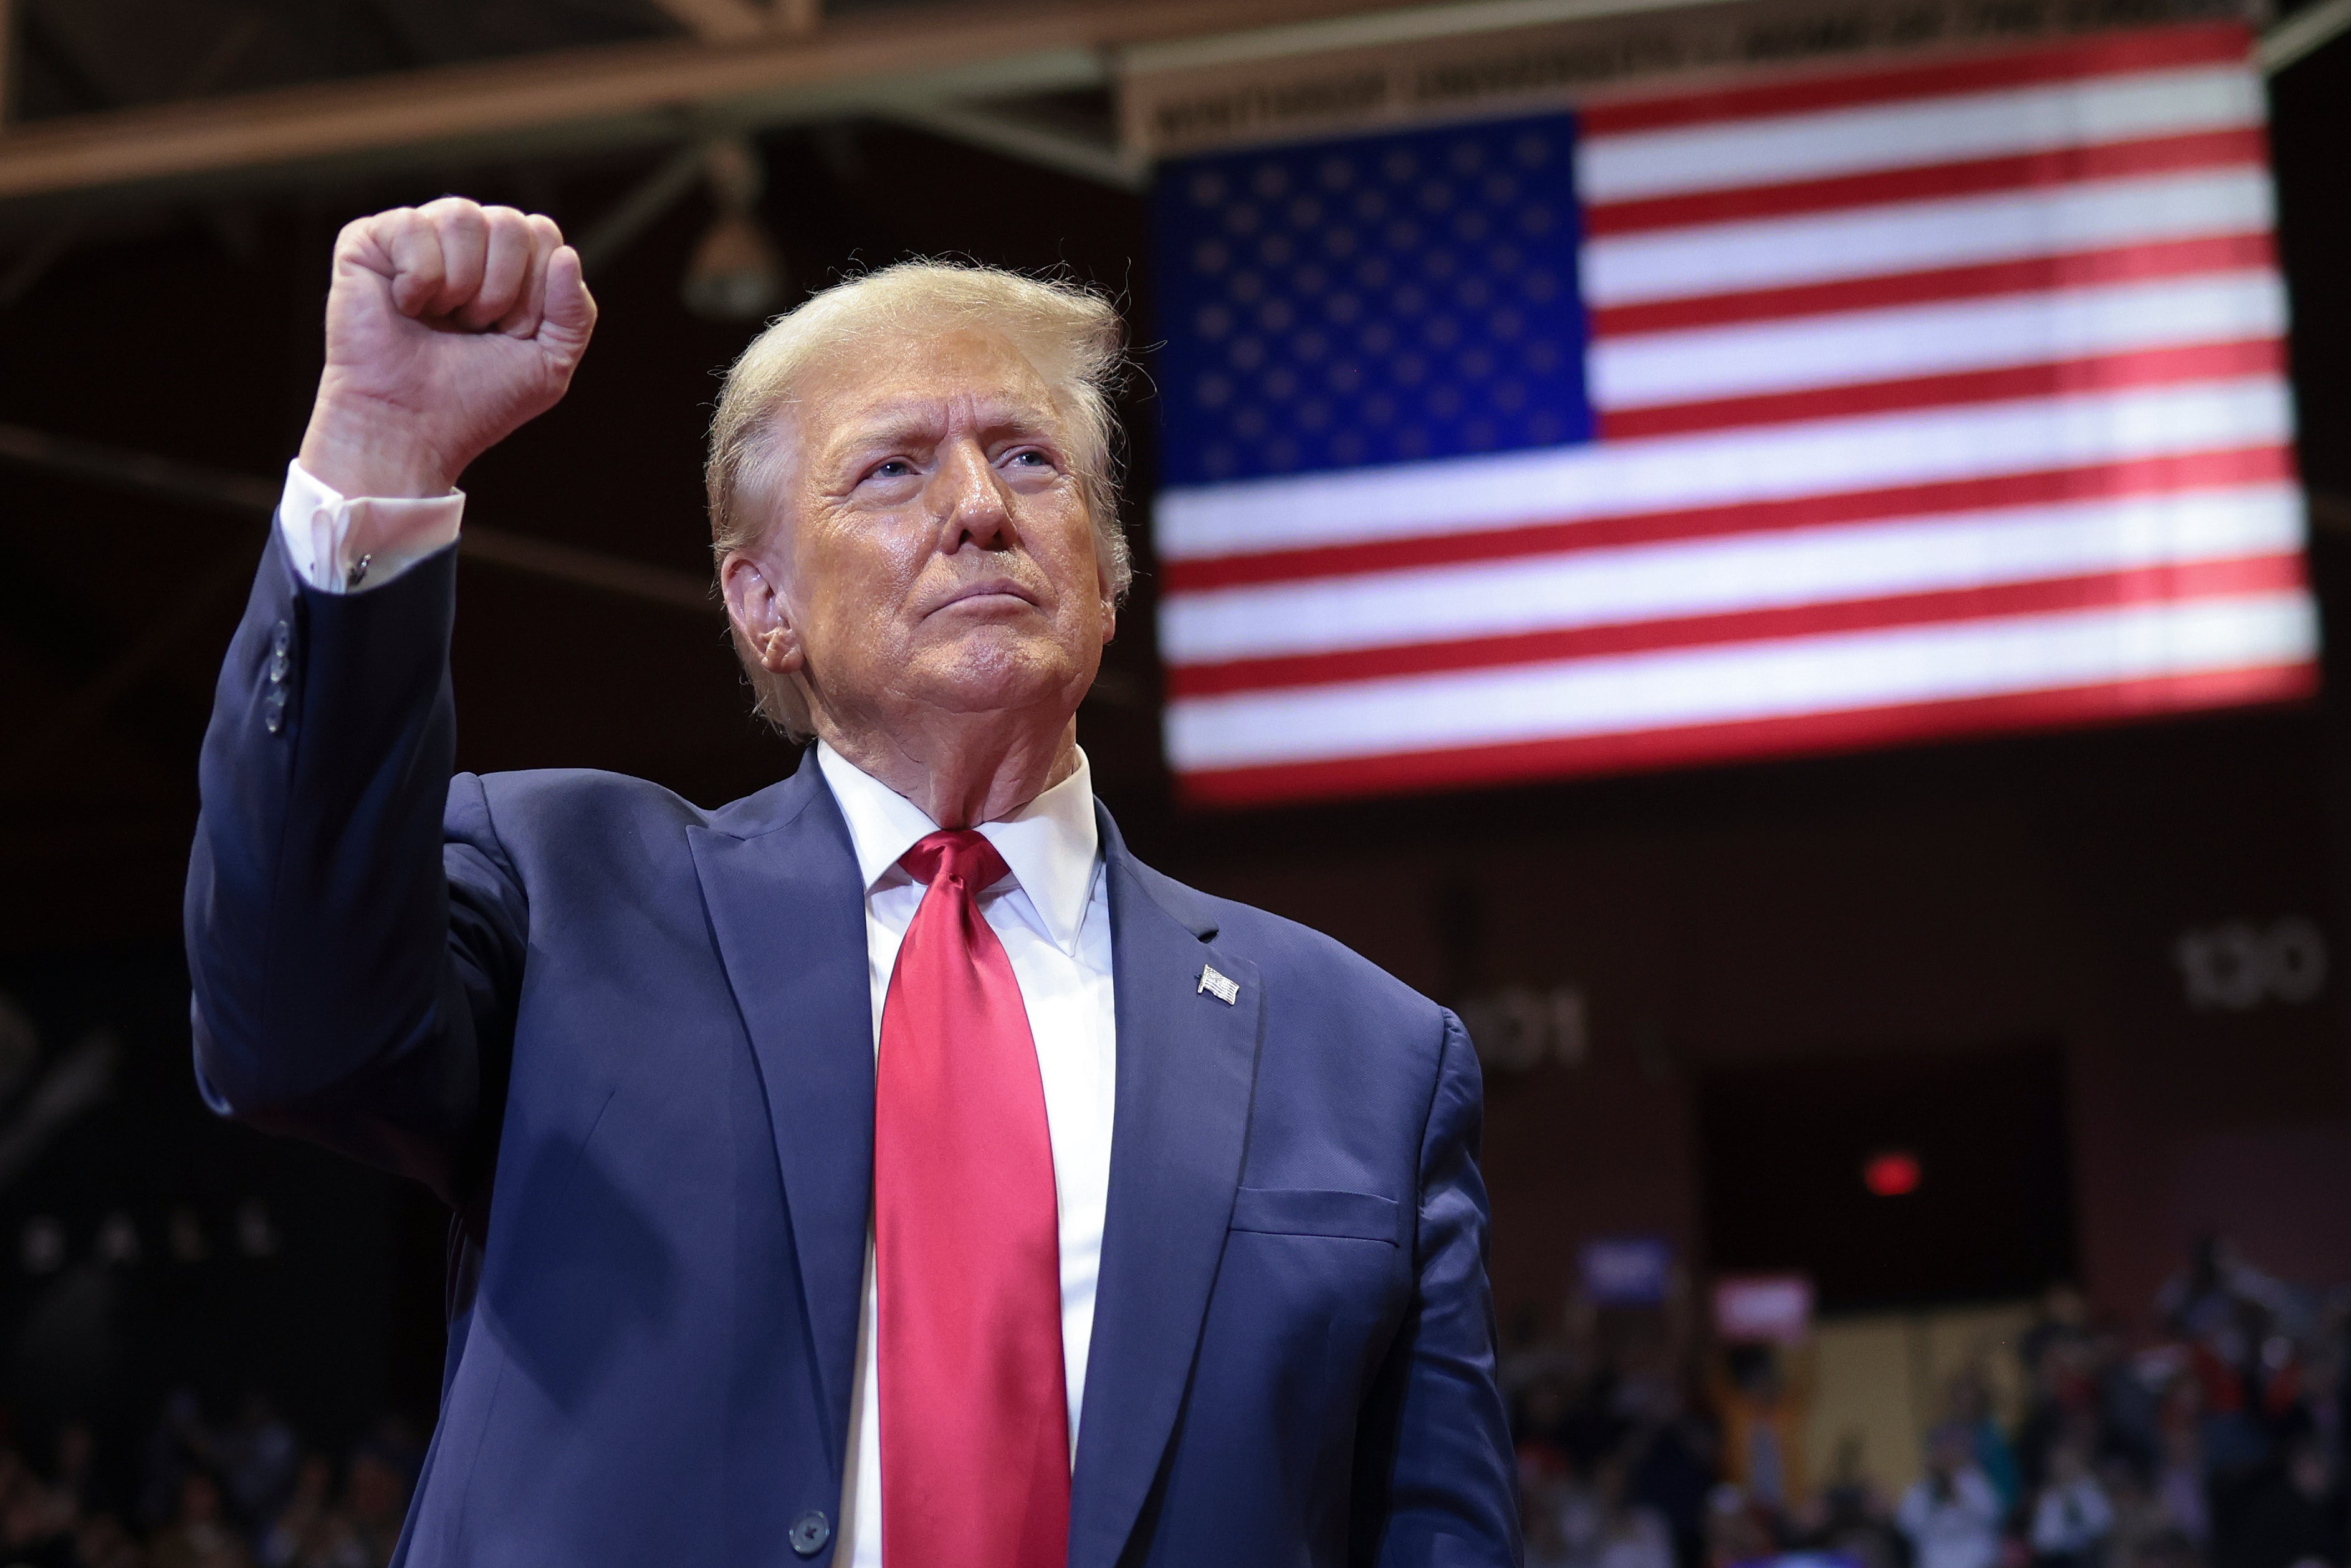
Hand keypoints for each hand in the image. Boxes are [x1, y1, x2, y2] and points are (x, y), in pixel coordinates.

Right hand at [298, 198, 596, 497]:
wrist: (411, 428)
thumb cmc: (476, 400)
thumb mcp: (549, 364)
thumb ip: (576, 312)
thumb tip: (566, 254)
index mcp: (505, 264)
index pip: (542, 234)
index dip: (536, 290)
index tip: (511, 332)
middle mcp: (462, 244)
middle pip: (510, 222)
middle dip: (503, 289)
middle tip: (474, 328)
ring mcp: (416, 238)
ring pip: (463, 215)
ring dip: (462, 283)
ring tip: (441, 318)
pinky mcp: (368, 241)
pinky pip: (413, 224)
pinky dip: (419, 277)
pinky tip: (404, 307)